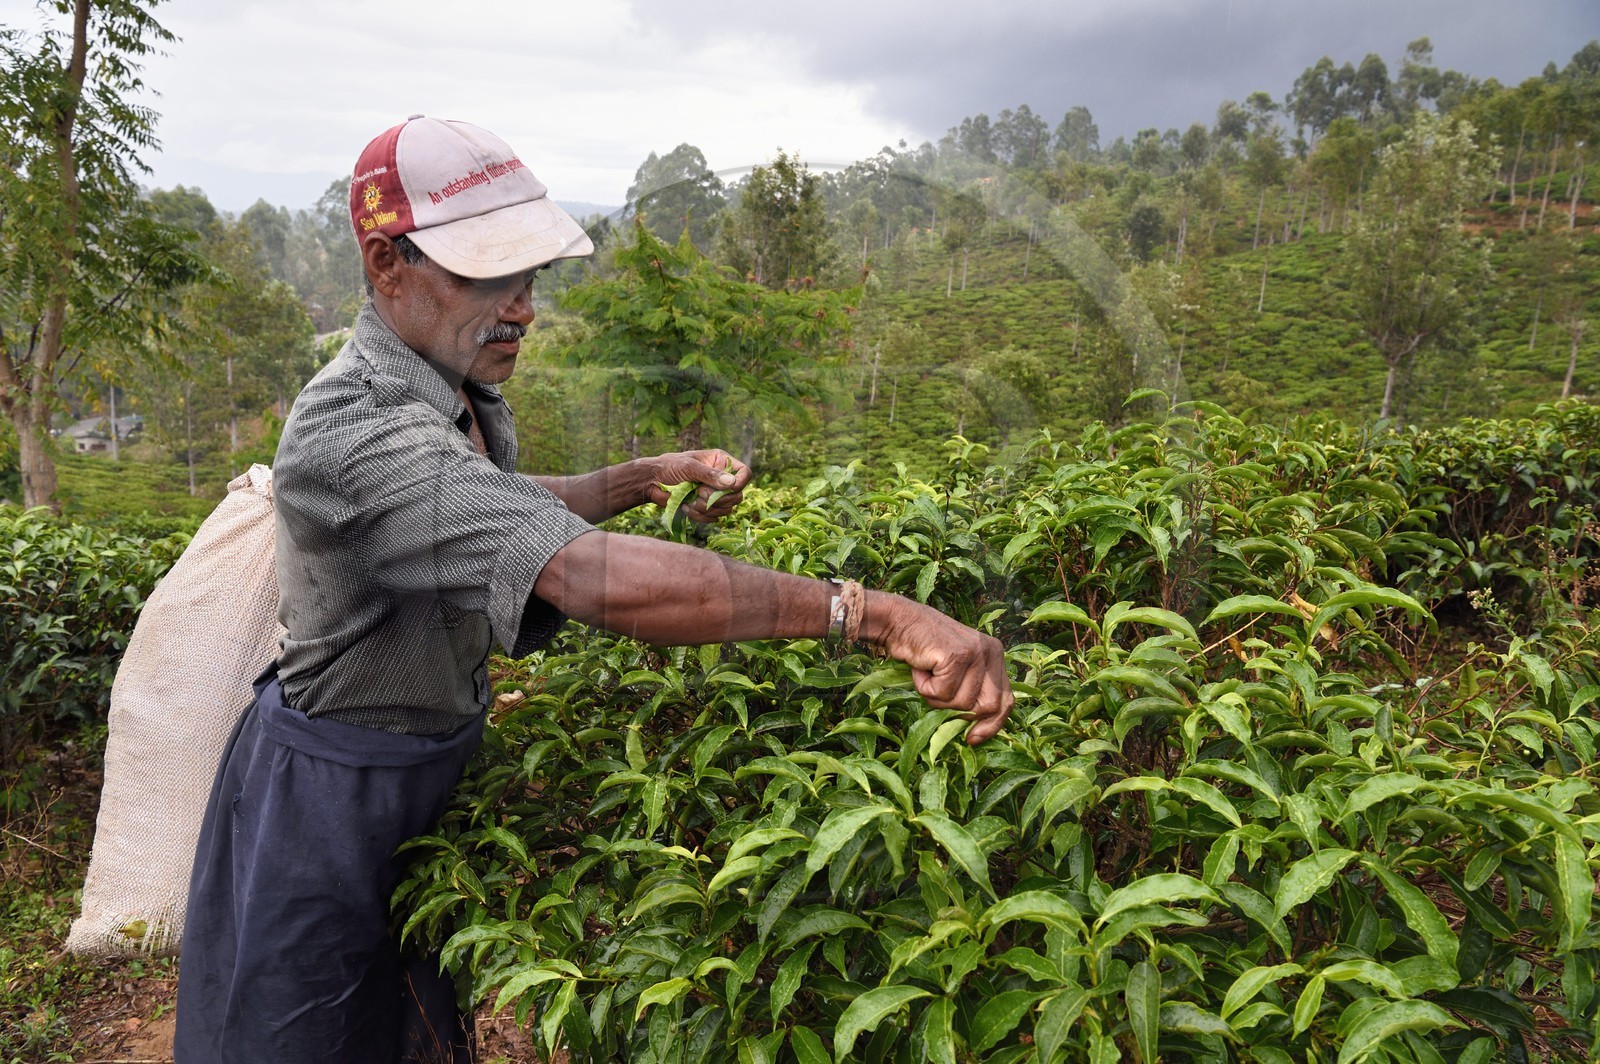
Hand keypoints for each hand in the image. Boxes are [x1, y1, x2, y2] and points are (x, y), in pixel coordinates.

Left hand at [645, 450, 751, 522]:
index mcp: (720, 462)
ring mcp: (715, 494)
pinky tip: (687, 507)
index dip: (739, 483)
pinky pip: (714, 518)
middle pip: (737, 495)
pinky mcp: (707, 508)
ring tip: (690, 501)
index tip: (727, 488)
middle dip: (718, 498)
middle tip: (699, 493)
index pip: (744, 473)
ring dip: (707, 508)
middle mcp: (721, 478)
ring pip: (727, 509)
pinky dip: (700, 516)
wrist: (651, 482)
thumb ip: (710, 475)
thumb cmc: (668, 467)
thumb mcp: (689, 467)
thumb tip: (732, 483)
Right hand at [863, 593, 1013, 743]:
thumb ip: (972, 691)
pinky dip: (926, 687)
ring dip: (937, 698)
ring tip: (928, 675)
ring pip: (963, 703)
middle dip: (961, 713)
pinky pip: (943, 692)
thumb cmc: (925, 650)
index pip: (1007, 700)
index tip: (973, 738)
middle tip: (939, 699)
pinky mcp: (957, 655)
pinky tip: (921, 668)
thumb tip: (977, 732)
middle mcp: (991, 652)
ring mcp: (975, 652)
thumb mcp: (958, 670)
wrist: (900, 622)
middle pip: (989, 706)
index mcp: (996, 656)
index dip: (993, 724)